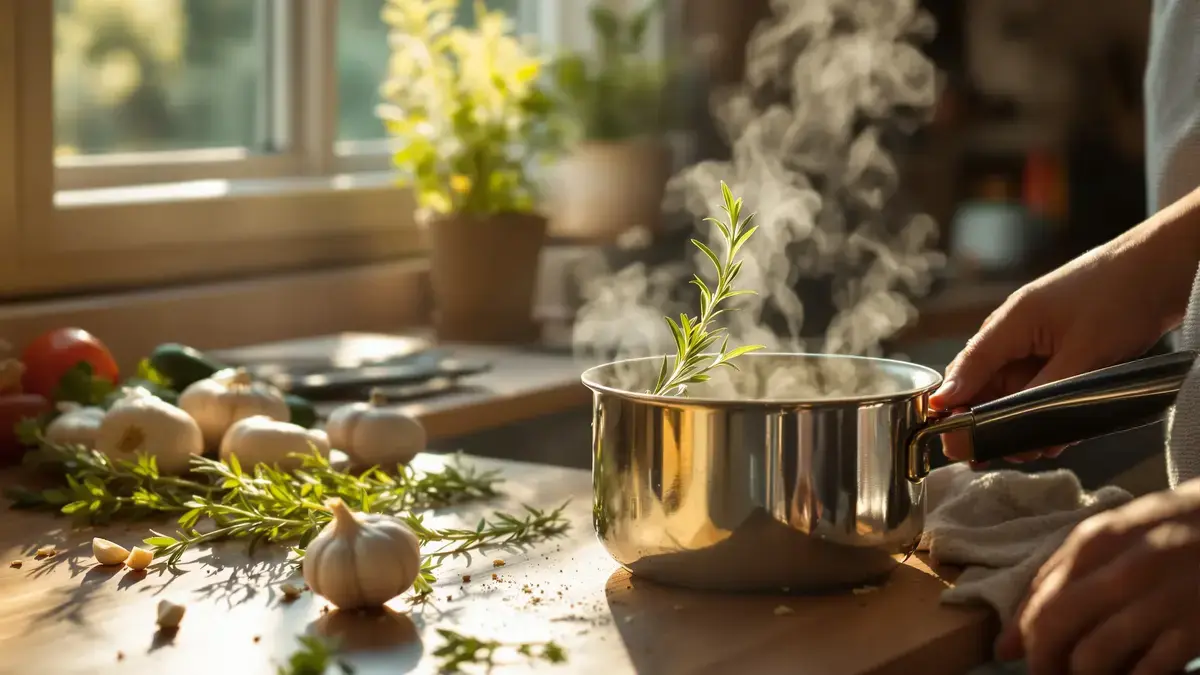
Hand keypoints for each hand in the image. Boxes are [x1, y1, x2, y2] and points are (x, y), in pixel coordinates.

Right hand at [931, 232, 1191, 462]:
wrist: (1167, 267)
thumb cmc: (1122, 296)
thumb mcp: (1082, 354)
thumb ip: (1037, 392)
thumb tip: (1001, 424)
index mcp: (1010, 323)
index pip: (967, 369)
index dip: (951, 403)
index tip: (944, 436)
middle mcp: (1017, 333)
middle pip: (985, 385)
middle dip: (984, 421)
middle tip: (988, 455)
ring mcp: (1040, 342)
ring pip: (1014, 391)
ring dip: (1017, 421)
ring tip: (1027, 450)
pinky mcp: (1063, 352)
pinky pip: (1041, 388)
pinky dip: (1043, 411)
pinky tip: (1052, 436)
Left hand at [995, 482, 1199, 673]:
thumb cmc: (1172, 530)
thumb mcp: (1115, 535)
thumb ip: (1060, 576)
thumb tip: (1007, 641)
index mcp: (1096, 540)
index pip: (1038, 600)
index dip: (1022, 637)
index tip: (1017, 657)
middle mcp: (1123, 569)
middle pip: (1054, 628)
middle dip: (1043, 663)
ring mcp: (1162, 600)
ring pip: (1093, 657)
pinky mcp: (1195, 629)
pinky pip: (1146, 672)